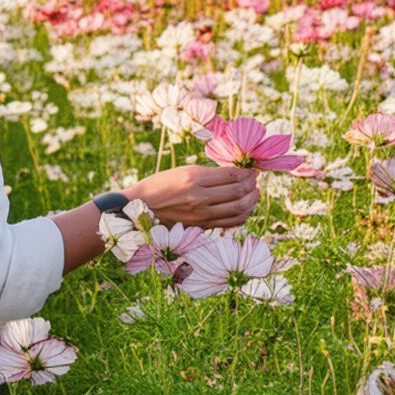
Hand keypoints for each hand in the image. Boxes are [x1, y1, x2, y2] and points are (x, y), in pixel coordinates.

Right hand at [124, 164, 260, 229]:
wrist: (140, 207)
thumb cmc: (159, 185)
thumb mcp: (181, 172)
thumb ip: (206, 174)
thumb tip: (233, 174)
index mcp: (193, 178)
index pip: (230, 174)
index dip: (246, 172)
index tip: (251, 169)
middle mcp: (199, 196)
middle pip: (238, 190)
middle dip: (251, 184)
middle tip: (255, 180)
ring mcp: (201, 213)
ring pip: (238, 207)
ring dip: (251, 199)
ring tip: (254, 192)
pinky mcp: (201, 225)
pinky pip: (230, 222)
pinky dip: (243, 214)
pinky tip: (246, 208)